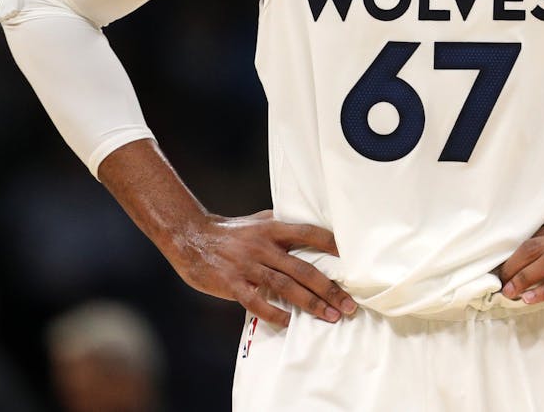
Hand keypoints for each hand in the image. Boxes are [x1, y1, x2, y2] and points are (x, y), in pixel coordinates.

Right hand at [172, 210, 356, 327]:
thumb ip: (283, 224)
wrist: (190, 237)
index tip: (353, 259)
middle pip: (303, 268)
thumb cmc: (231, 231)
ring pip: (285, 287)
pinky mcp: (232, 284)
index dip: (331, 245)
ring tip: (330, 316)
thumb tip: (313, 225)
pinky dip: (274, 314)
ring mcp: (248, 266)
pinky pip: (256, 302)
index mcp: (273, 228)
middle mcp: (263, 247)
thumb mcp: (259, 220)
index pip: (309, 234)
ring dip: (310, 304)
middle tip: (349, 305)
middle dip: (329, 288)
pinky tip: (290, 323)